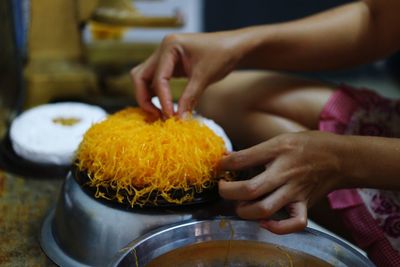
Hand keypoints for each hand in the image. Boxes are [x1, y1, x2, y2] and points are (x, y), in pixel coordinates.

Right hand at [130, 31, 242, 116]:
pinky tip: (164, 107)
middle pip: (140, 76)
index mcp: (170, 46)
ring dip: (147, 96)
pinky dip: (156, 94)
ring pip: (144, 78)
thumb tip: (179, 119)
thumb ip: (189, 98)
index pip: (158, 77)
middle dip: (144, 97)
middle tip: (156, 116)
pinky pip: (155, 80)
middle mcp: (163, 49)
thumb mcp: (204, 77)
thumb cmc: (222, 55)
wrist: (234, 47)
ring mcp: (164, 57)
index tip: (169, 116)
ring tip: (159, 114)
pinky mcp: (170, 65)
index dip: (162, 99)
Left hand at [218, 131, 346, 233]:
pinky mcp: (305, 205)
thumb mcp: (280, 139)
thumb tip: (228, 158)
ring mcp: (295, 192)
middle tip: (222, 188)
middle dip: (228, 192)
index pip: (243, 159)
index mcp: (277, 151)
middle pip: (250, 189)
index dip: (225, 164)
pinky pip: (294, 223)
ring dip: (245, 211)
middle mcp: (284, 173)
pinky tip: (264, 223)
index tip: (219, 166)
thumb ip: (255, 151)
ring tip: (239, 204)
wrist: (341, 157)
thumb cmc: (308, 145)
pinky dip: (277, 228)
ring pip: (265, 209)